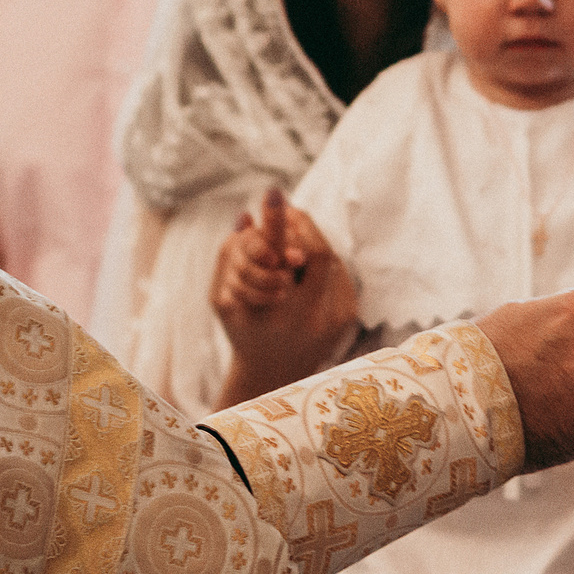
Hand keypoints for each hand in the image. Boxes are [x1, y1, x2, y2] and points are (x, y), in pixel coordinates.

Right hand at [210, 190, 355, 395]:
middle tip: (288, 211)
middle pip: (321, 253)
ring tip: (292, 235)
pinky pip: (338, 276)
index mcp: (283, 314)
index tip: (278, 197)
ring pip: (331, 262)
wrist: (271, 375)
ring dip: (310, 243)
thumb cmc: (242, 333)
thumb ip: (231, 256)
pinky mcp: (348, 318)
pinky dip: (320, 263)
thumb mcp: (226, 299)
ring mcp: (337, 320)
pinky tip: (303, 262)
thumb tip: (244, 216)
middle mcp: (317, 319)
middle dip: (303, 228)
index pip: (302, 253)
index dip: (290, 224)